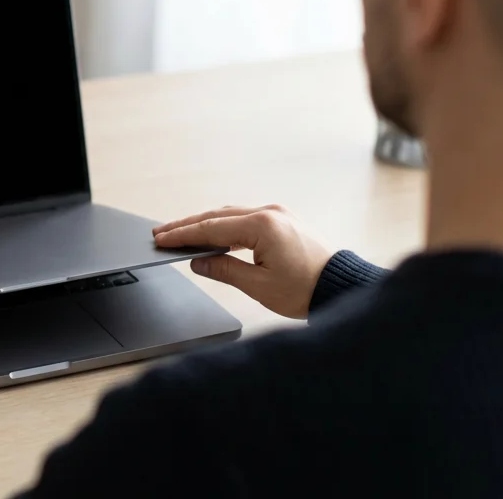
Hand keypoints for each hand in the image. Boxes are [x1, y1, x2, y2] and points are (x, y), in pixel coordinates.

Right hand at [154, 205, 332, 318]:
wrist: (340, 287)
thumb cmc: (306, 289)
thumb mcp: (259, 285)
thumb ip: (224, 270)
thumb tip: (199, 261)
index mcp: (263, 225)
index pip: (211, 227)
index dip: (183, 234)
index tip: (161, 238)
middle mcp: (270, 213)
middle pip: (217, 215)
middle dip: (188, 225)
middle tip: (161, 233)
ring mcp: (277, 215)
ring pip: (230, 215)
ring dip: (205, 223)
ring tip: (180, 233)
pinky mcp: (282, 222)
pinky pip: (245, 219)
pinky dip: (223, 225)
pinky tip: (211, 234)